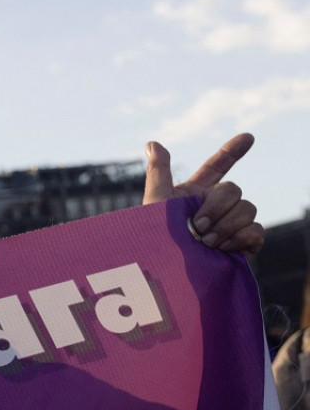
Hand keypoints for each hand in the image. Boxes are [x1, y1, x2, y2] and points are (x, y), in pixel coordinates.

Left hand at [143, 133, 263, 254]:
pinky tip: (222, 249)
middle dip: (217, 206)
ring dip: (227, 225)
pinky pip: (256, 231)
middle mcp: (216, 207)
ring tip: (205, 243)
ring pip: (248, 208)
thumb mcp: (156, 202)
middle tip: (197, 227)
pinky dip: (241, 238)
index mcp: (195, 193)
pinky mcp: (242, 246)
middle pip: (233, 190)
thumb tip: (152, 143)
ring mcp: (230, 226)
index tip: (248, 137)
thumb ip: (159, 172)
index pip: (217, 167)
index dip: (231, 152)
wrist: (167, 272)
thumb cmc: (155, 238)